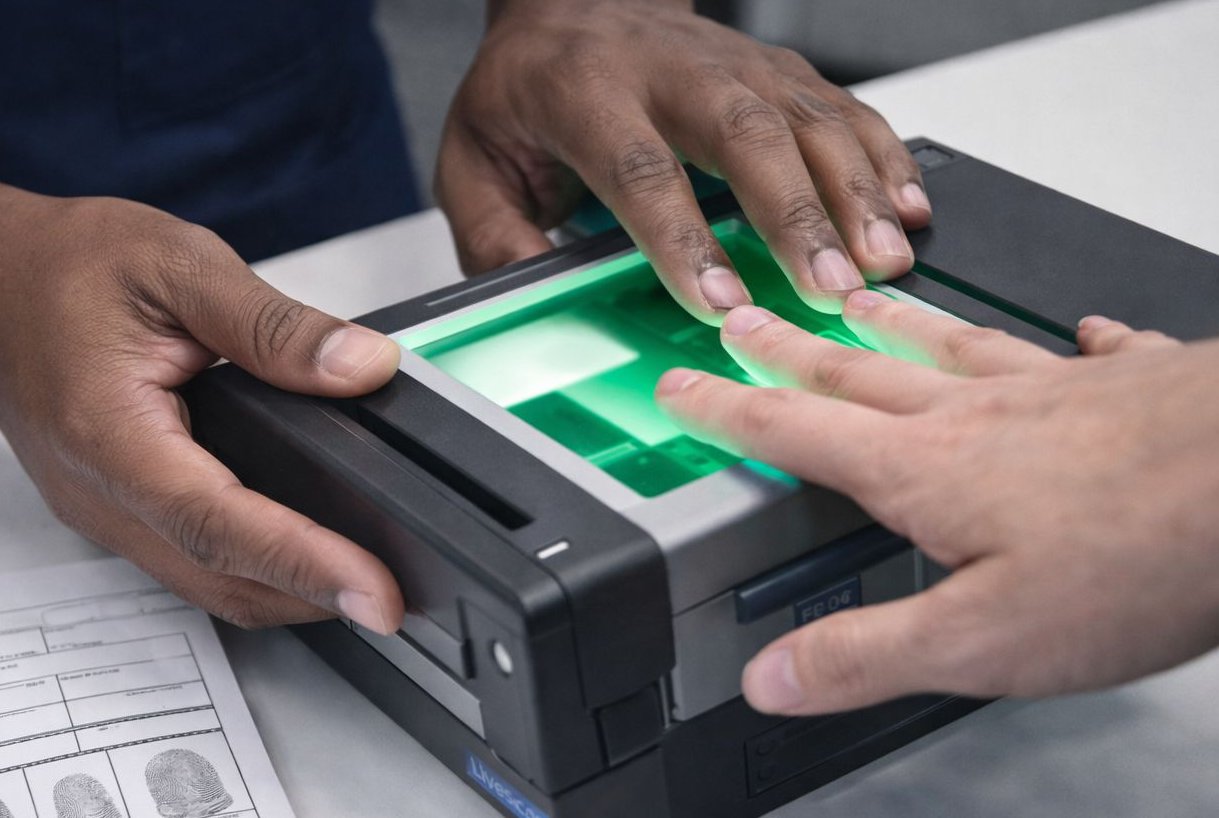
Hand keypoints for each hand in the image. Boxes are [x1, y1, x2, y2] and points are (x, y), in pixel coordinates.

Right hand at [0, 196, 405, 633]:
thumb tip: (362, 366)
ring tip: (364, 582)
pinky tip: (300, 549)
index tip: (375, 593)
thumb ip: (274, 325)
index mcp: (111, 435)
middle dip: (312, 598)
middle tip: (396, 599)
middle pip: (218, 577)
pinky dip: (251, 568)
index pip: (221, 523)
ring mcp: (100, 513)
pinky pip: (187, 562)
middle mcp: (99, 495)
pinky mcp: (109, 511)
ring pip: (203, 583)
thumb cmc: (58, 266)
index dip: (306, 564)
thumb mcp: (178, 264)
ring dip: (285, 593)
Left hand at [437, 0, 929, 322]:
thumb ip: (496, 236)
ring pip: (807, 116)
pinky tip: (910, 208)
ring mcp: (734, 60)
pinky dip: (883, 157)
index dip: (683, 238)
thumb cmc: (527, 90)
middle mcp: (669, 67)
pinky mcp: (777, 68)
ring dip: (855, 191)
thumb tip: (532, 305)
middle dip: (796, 216)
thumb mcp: (473, 162)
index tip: (720, 303)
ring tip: (886, 261)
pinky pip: (843, 105)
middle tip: (830, 289)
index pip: (639, 166)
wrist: (571, 2)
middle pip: (745, 133)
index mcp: (584, 89)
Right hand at [656, 293, 1218, 713]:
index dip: (725, 407)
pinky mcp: (1138, 386)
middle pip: (856, 371)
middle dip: (787, 346)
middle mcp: (980, 415)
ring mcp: (1058, 390)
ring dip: (893, 324)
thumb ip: (865, 653)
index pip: (794, 430)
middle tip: (743, 316)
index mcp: (926, 472)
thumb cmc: (1144, 556)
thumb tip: (771, 675)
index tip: (680, 383)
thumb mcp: (983, 641)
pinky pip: (1090, 352)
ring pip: (953, 347)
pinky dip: (1071, 342)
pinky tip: (1076, 333)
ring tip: (856, 297)